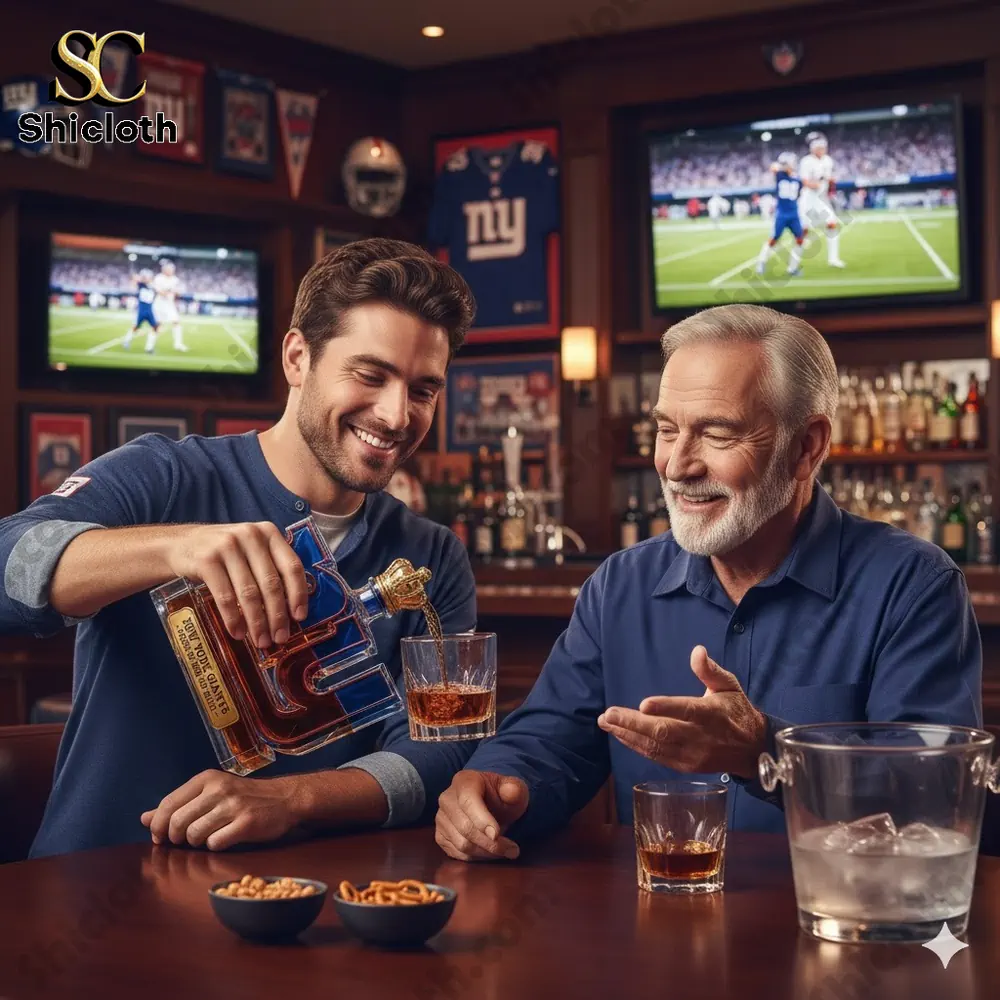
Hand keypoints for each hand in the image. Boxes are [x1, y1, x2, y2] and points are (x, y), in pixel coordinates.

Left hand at [140, 770, 304, 850]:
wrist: (284, 799)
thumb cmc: (243, 797)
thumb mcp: (210, 793)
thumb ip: (177, 805)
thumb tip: (144, 818)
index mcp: (206, 779)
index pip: (168, 804)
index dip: (158, 825)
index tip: (160, 837)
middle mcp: (219, 789)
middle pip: (177, 823)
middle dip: (176, 838)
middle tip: (186, 840)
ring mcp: (233, 805)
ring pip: (194, 835)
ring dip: (196, 843)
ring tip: (208, 837)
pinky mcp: (246, 823)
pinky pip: (215, 843)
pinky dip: (215, 846)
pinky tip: (224, 839)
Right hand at [165, 522, 309, 647]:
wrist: (180, 545)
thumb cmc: (224, 553)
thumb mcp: (251, 550)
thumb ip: (270, 569)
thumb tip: (290, 612)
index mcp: (269, 533)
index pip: (292, 566)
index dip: (298, 594)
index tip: (299, 618)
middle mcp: (251, 535)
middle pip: (271, 583)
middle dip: (277, 616)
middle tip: (280, 638)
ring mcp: (227, 546)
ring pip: (249, 593)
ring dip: (257, 623)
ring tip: (261, 641)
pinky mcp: (206, 560)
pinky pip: (225, 596)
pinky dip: (233, 619)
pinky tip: (238, 633)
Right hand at [436, 771, 529, 862]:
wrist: (491, 804)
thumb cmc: (502, 797)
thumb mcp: (514, 790)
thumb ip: (515, 789)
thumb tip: (511, 791)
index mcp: (464, 781)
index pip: (468, 801)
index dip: (482, 819)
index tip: (497, 834)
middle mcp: (447, 798)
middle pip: (465, 827)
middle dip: (491, 843)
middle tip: (513, 850)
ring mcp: (441, 818)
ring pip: (461, 844)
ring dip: (486, 852)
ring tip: (506, 851)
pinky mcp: (440, 835)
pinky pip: (457, 853)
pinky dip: (476, 857)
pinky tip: (490, 852)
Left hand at [598, 645, 766, 778]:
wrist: (752, 750)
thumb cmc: (735, 711)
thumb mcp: (729, 686)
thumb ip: (710, 670)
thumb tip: (697, 650)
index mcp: (713, 715)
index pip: (688, 710)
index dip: (666, 707)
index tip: (643, 704)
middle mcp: (701, 737)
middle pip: (664, 732)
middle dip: (632, 724)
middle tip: (609, 714)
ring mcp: (692, 755)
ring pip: (656, 747)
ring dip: (628, 735)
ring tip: (606, 722)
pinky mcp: (684, 766)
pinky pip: (656, 757)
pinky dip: (636, 746)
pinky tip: (620, 734)